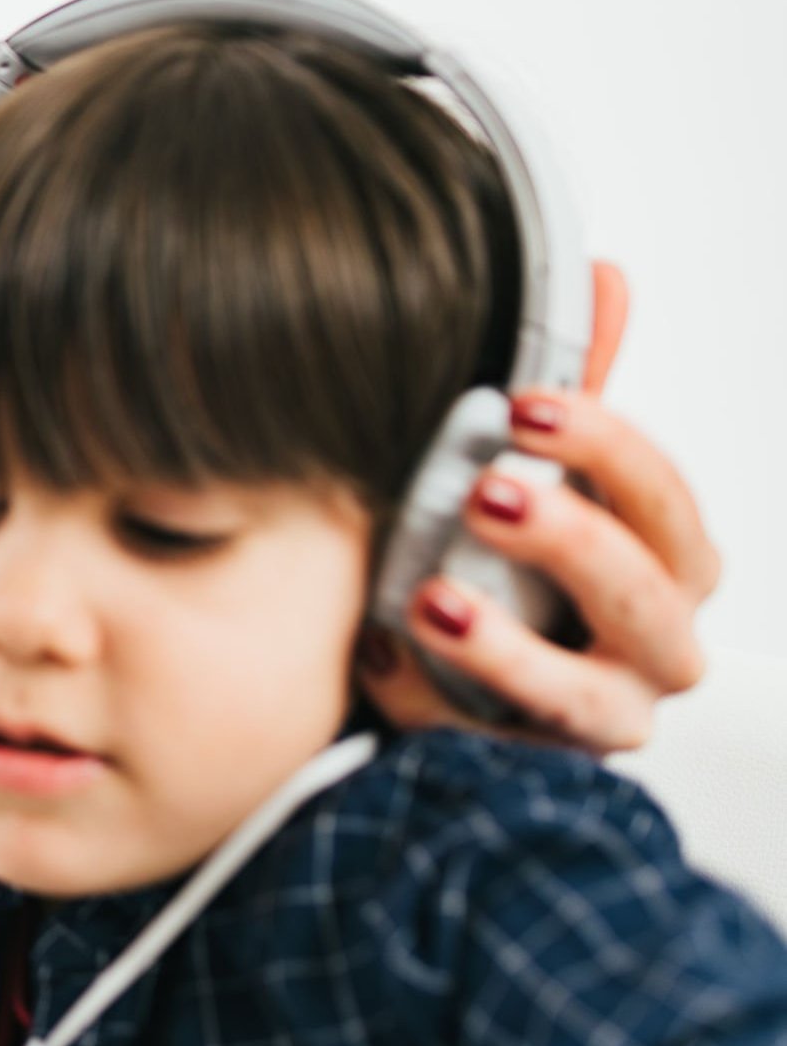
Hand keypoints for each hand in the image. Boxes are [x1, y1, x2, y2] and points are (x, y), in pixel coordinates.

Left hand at [360, 263, 721, 752]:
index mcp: (664, 557)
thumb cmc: (497, 557)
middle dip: (571, 540)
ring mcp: (606, 716)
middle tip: (483, 494)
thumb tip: (605, 275)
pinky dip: (440, 706)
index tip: (522, 404)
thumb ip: (569, 393)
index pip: (662, 495)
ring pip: (593, 697)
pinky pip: (496, 751)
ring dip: (512, 648)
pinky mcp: (537, 770)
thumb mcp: (524, 472)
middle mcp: (657, 641)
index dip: (604, 444)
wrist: (427, 668)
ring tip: (431, 600)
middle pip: (648, 591)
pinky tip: (382, 661)